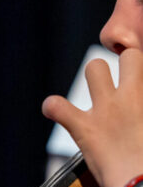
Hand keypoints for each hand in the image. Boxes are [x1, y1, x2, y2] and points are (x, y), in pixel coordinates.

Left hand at [42, 48, 142, 186]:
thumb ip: (141, 116)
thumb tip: (137, 122)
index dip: (142, 75)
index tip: (139, 88)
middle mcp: (133, 98)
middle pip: (129, 56)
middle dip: (124, 65)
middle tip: (123, 87)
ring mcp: (106, 111)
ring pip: (95, 67)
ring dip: (95, 77)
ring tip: (98, 96)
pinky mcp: (84, 129)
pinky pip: (57, 106)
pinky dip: (53, 107)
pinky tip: (55, 112)